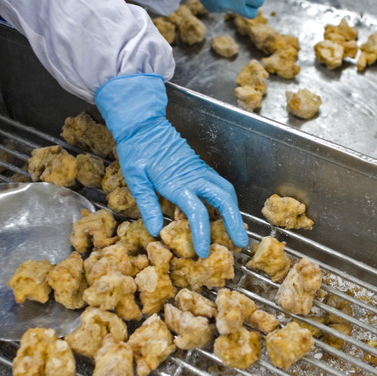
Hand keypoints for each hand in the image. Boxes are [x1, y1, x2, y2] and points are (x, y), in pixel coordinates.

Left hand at [94, 74, 248, 256]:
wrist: (143, 123)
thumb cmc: (136, 149)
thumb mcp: (135, 178)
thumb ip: (147, 204)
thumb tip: (156, 230)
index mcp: (177, 182)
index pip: (197, 213)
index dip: (202, 235)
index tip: (204, 252)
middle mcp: (194, 176)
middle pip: (224, 200)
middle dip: (234, 222)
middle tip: (241, 242)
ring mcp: (200, 170)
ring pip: (226, 190)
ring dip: (234, 210)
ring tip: (237, 228)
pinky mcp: (200, 166)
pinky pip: (219, 184)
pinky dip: (226, 199)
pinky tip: (224, 210)